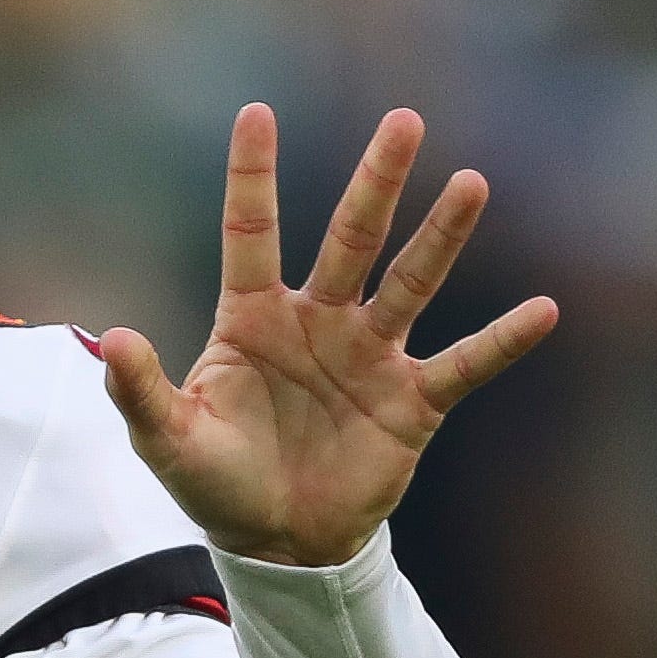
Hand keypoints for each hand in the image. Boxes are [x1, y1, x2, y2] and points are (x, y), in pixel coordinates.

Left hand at [96, 105, 557, 568]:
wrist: (279, 545)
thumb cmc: (218, 483)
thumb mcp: (169, 440)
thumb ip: (140, 390)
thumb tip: (113, 339)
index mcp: (254, 319)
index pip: (253, 232)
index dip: (253, 176)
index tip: (259, 112)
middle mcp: (319, 321)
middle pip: (351, 238)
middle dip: (377, 182)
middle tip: (404, 121)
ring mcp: (370, 357)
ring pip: (410, 283)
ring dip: (441, 237)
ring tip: (471, 183)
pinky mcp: (411, 402)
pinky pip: (464, 364)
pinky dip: (502, 341)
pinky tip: (543, 310)